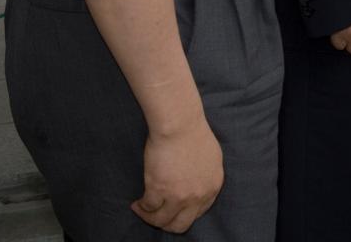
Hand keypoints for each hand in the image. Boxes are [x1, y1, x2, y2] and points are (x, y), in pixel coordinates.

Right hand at [131, 114, 222, 232]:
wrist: (180, 124)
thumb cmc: (193, 133)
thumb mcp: (211, 157)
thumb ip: (205, 176)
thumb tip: (196, 185)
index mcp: (213, 186)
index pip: (199, 213)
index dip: (183, 213)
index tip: (173, 210)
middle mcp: (198, 195)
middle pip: (181, 225)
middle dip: (167, 224)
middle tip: (156, 216)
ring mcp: (179, 196)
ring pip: (161, 221)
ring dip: (149, 217)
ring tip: (141, 210)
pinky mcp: (159, 191)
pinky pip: (148, 208)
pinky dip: (141, 208)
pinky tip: (137, 203)